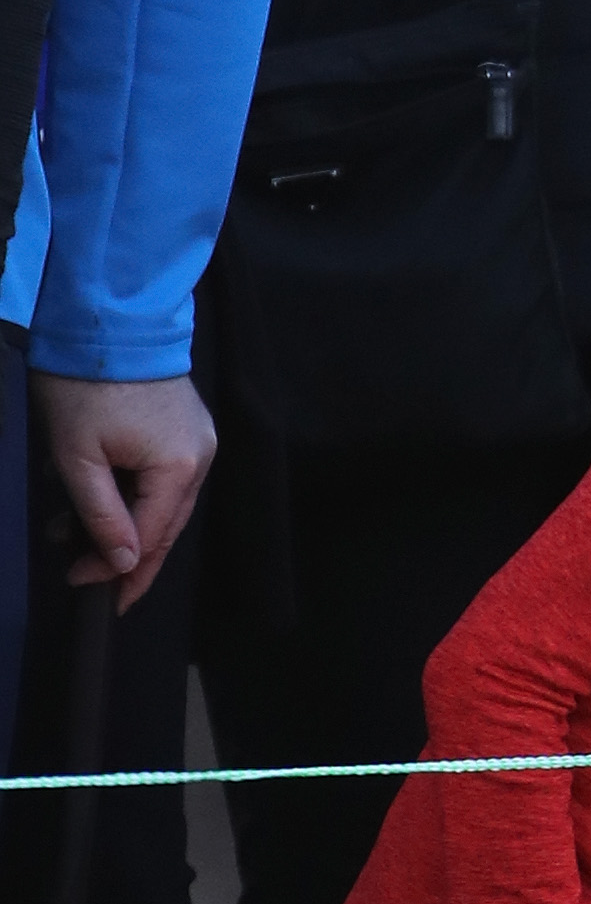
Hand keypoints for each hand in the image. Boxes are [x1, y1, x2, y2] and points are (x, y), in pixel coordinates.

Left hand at [32, 370, 216, 608]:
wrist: (107, 320)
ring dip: (128, 526)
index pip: (151, 537)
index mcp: (179, 468)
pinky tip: (106, 500)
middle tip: (91, 582)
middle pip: (167, 527)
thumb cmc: (85, 386)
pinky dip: (137, 497)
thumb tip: (123, 563)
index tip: (80, 584)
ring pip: (167, 504)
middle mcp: (201, 458)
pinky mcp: (188, 426)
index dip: (117, 568)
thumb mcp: (77, 456)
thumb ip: (101, 513)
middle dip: (128, 557)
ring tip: (80, 536)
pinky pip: (167, 478)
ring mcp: (199, 440)